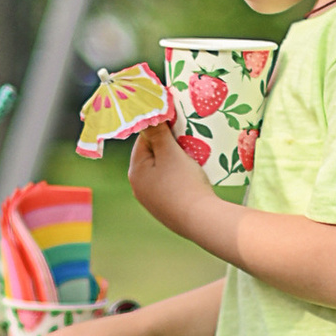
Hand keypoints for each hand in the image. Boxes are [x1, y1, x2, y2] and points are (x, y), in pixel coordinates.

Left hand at [127, 122, 238, 254]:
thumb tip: (146, 115)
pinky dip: (179, 178)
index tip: (176, 124)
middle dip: (168, 146)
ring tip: (192, 158)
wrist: (200, 220)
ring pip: (162, 171)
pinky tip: (192, 178)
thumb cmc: (183, 183)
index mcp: (135, 172)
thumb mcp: (171, 152)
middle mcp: (139, 188)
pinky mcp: (166, 210)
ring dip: (175, 162)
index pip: (143, 140)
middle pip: (152, 157)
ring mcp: (152, 201)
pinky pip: (170, 186)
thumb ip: (158, 133)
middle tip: (186, 141)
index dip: (159, 129)